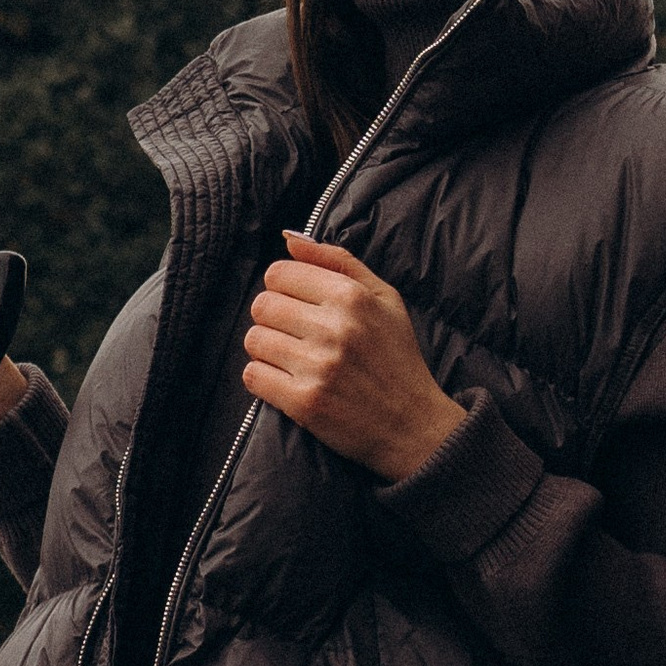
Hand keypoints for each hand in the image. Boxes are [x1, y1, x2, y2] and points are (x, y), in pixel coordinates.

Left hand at [244, 234, 465, 483]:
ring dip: (266, 348)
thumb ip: (337, 261)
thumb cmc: (397, 357)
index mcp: (352, 297)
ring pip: (254, 340)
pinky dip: (263, 378)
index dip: (282, 287)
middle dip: (273, 317)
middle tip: (295, 334)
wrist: (413, 425)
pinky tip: (286, 380)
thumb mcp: (384, 297)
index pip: (279, 273)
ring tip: (291, 357)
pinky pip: (253, 376)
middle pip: (262, 305)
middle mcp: (334, 329)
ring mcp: (318, 367)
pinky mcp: (305, 403)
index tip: (296, 303)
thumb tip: (289, 239)